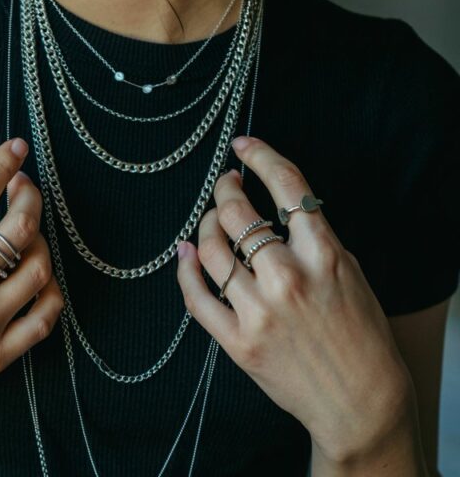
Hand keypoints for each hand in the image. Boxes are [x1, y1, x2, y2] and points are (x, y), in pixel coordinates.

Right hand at [0, 138, 63, 452]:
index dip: (0, 166)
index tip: (16, 149)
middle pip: (19, 229)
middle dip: (29, 198)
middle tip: (24, 189)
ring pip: (38, 269)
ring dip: (40, 242)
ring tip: (27, 236)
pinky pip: (45, 318)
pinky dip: (50, 291)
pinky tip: (40, 278)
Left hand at [176, 136, 413, 463]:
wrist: (360, 400)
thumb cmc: (359, 332)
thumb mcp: (348, 270)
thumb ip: (312, 236)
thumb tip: (271, 202)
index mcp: (323, 255)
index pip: (286, 186)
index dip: (261, 156)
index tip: (244, 146)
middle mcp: (289, 279)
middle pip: (239, 214)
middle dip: (226, 189)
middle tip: (226, 185)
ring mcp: (260, 312)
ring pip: (213, 249)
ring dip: (206, 225)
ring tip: (212, 219)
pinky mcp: (238, 342)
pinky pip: (197, 298)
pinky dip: (186, 268)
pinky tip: (186, 252)